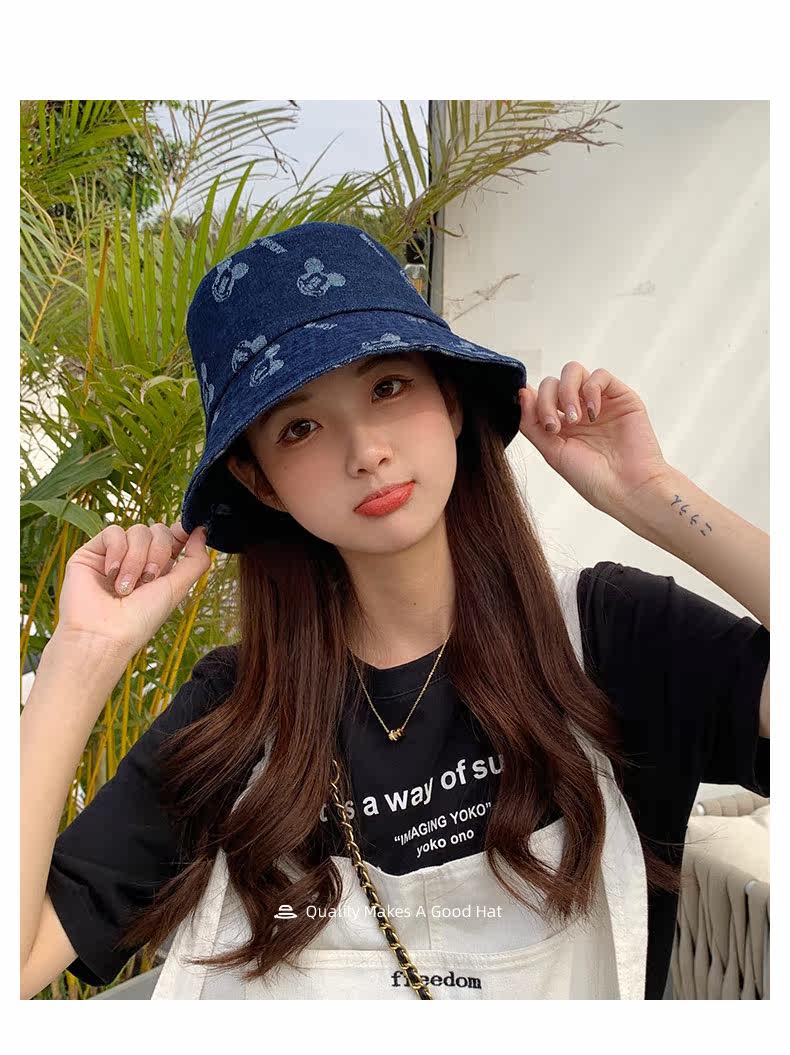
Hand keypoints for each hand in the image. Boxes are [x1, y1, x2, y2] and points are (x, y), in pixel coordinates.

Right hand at [54, 520, 211, 658]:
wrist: (103, 634)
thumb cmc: (140, 619)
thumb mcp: (177, 588)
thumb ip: (195, 560)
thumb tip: (202, 531)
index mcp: (159, 569)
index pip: (173, 537)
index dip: (181, 532)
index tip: (187, 532)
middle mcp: (137, 560)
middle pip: (158, 530)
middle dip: (159, 552)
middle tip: (148, 580)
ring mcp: (114, 555)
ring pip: (138, 530)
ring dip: (136, 559)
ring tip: (125, 587)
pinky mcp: (92, 553)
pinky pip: (113, 532)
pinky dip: (117, 552)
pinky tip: (110, 574)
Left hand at [517, 362, 671, 515]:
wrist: (627, 488)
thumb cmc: (593, 478)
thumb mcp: (552, 452)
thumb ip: (532, 424)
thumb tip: (522, 393)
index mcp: (560, 425)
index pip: (538, 397)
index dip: (531, 399)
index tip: (532, 415)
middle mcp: (578, 410)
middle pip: (552, 382)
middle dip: (546, 401)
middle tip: (555, 427)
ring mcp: (598, 402)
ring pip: (572, 371)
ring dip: (566, 392)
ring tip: (575, 420)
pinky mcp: (621, 397)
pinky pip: (599, 375)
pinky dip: (590, 390)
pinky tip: (592, 414)